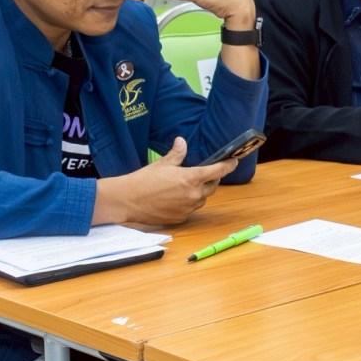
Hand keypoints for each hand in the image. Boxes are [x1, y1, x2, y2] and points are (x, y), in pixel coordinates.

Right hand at [96, 137, 236, 225]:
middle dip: (210, 180)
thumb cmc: (143, 181)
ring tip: (184, 186)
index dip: (228, 165)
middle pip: (212, 186)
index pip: (217, 171)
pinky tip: (175, 198)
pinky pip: (191, 209)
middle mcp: (193, 195)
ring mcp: (188, 208)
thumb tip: (182, 141)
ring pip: (202, 199)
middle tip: (202, 174)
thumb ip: (177, 154)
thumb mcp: (162, 164)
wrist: (127, 201)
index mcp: (191, 178)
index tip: (234, 161)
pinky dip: (188, 203)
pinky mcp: (181, 218)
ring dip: (199, 192)